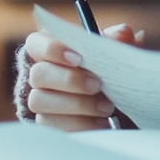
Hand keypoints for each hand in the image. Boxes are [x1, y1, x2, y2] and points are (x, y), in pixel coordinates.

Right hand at [23, 23, 143, 130]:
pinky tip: (101, 122)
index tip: (78, 57)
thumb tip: (123, 33)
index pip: (36, 43)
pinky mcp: (48, 123)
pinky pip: (54, 126)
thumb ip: (119, 40)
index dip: (53, 49)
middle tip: (97, 85)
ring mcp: (41, 100)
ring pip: (41, 101)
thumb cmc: (109, 68)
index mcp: (51, 50)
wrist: (117, 101)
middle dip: (70, 80)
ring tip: (106, 106)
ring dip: (77, 104)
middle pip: (39, 74)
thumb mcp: (116, 52)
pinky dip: (80, 124)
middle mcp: (40, 74)